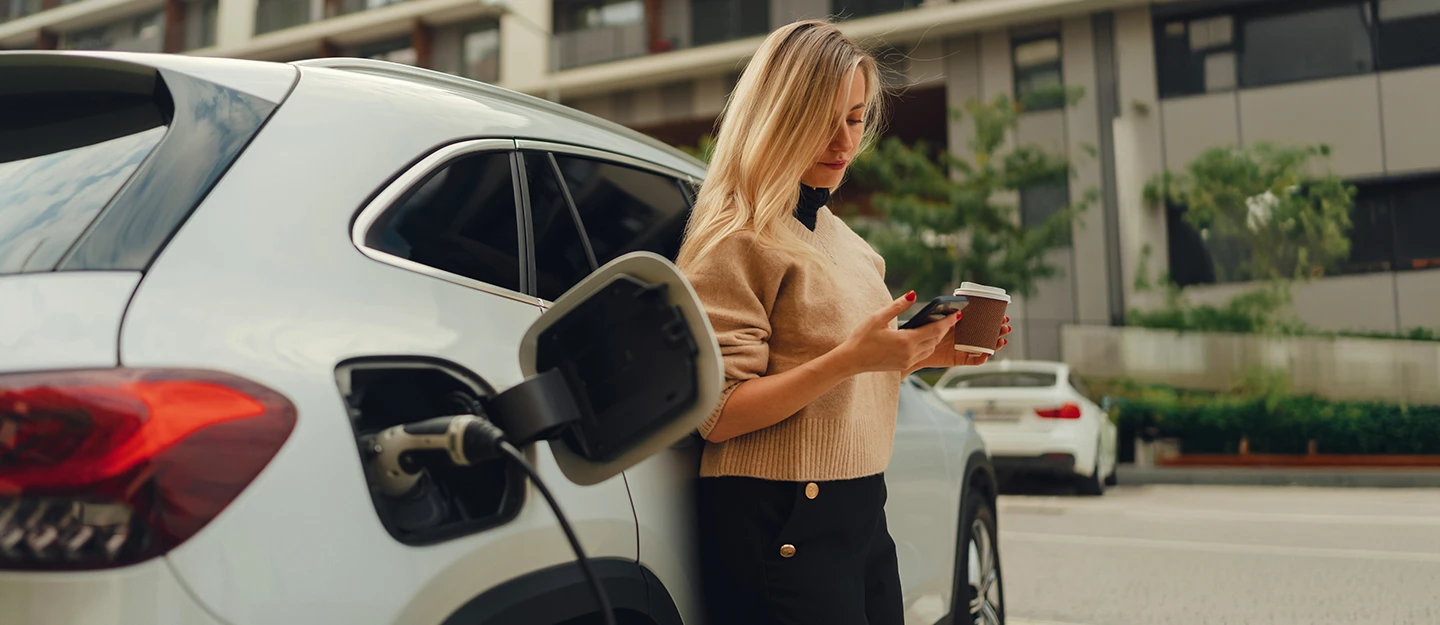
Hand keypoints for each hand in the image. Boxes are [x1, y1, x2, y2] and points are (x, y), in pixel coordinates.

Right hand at [836, 291, 960, 374]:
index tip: (957, 314)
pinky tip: (925, 339)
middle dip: (944, 329)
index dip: (948, 322)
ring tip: (940, 327)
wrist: (852, 360)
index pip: (934, 330)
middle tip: (951, 318)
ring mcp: (907, 361)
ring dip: (936, 338)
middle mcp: (910, 353)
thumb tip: (913, 294)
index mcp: (905, 340)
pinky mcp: (904, 366)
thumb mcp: (878, 317)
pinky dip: (928, 346)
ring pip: (930, 349)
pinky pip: (922, 355)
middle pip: (935, 339)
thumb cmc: (862, 338)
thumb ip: (898, 306)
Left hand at [912, 315, 1011, 370]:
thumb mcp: (937, 320)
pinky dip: (982, 357)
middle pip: (987, 334)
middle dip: (998, 330)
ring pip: (984, 346)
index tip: (1003, 314)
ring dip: (995, 343)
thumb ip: (948, 316)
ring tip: (1002, 338)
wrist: (913, 348)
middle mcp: (965, 337)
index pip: (982, 321)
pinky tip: (988, 352)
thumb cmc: (923, 331)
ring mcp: (963, 348)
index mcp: (961, 325)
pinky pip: (974, 360)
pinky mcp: (959, 359)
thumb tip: (959, 311)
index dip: (993, 319)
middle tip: (1006, 326)